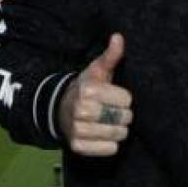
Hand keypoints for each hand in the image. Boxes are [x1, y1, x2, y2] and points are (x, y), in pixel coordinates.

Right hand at [58, 33, 133, 155]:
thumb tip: (118, 37)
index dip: (123, 98)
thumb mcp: (97, 70)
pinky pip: (109, 149)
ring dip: (118, 129)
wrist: (61, 109)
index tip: (114, 96)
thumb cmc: (87, 88)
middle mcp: (81, 111)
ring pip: (118, 134)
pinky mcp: (78, 147)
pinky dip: (110, 144)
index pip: (126, 100)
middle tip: (112, 110)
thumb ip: (110, 56)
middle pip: (124, 117)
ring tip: (109, 122)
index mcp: (88, 90)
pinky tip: (103, 134)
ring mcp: (78, 130)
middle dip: (122, 114)